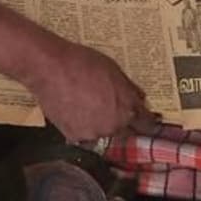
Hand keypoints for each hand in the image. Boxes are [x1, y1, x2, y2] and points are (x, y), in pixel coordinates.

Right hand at [28, 38, 152, 141]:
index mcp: (127, 108)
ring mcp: (94, 134)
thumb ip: (129, 88)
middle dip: (121, 121)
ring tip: (88, 105)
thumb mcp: (114, 69)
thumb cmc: (83, 63)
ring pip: (103, 133)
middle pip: (124, 131)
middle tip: (110, 108)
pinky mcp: (74, 136)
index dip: (148, 121)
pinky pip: (84, 135)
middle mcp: (113, 125)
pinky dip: (83, 126)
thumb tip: (140, 99)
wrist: (52, 68)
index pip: (145, 123)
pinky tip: (76, 110)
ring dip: (100, 124)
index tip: (148, 121)